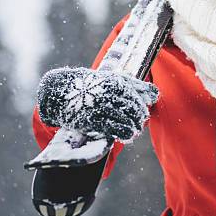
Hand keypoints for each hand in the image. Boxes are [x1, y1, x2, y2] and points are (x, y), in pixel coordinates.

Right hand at [37, 67, 158, 140]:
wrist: (59, 91)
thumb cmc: (89, 85)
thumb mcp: (111, 80)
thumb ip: (134, 86)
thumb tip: (155, 95)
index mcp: (116, 82)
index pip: (138, 98)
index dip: (142, 108)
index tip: (142, 114)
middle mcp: (110, 93)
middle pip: (134, 110)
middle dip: (139, 119)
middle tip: (138, 124)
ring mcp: (101, 106)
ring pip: (127, 120)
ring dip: (134, 128)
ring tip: (133, 131)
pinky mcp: (93, 119)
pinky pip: (114, 128)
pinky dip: (125, 133)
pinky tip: (127, 136)